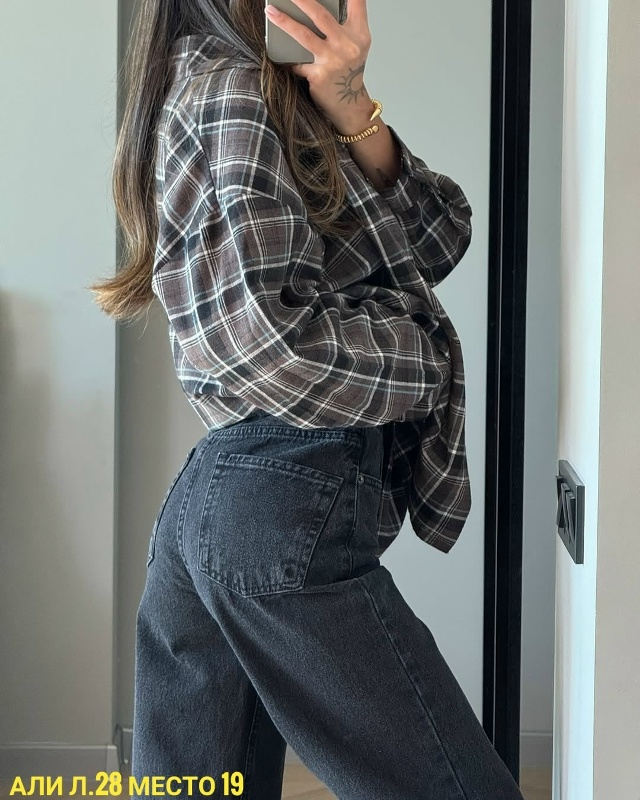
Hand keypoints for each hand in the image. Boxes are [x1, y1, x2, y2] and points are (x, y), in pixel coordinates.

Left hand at [264, 0, 373, 132]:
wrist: (350, 104)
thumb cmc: (348, 72)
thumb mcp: (355, 45)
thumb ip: (344, 25)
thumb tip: (311, 7)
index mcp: (359, 34)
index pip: (356, 3)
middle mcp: (347, 45)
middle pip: (320, 14)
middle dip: (301, 0)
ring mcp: (333, 60)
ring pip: (304, 35)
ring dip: (284, 22)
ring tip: (270, 12)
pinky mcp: (319, 76)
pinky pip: (297, 62)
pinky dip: (288, 59)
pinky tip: (278, 53)